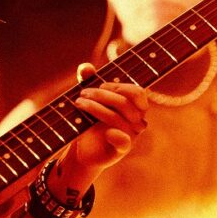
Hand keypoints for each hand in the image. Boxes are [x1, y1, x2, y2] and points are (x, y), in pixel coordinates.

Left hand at [68, 63, 147, 178]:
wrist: (83, 149)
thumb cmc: (90, 120)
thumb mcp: (89, 99)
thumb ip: (88, 81)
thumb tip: (86, 67)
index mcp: (135, 106)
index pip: (137, 92)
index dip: (118, 86)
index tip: (100, 86)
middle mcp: (137, 121)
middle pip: (124, 103)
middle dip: (102, 96)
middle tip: (83, 94)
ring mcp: (131, 136)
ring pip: (118, 119)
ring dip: (96, 108)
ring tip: (78, 104)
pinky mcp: (121, 150)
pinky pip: (124, 142)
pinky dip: (118, 136)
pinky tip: (108, 133)